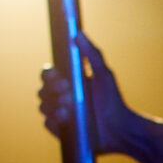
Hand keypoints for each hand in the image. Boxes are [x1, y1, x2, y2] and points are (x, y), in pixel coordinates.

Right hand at [38, 32, 132, 153]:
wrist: (120, 130)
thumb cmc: (114, 101)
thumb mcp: (104, 74)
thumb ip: (92, 53)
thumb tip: (79, 32)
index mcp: (68, 82)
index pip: (48, 74)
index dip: (48, 74)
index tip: (57, 75)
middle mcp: (61, 97)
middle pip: (42, 89)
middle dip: (52, 90)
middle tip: (67, 91)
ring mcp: (59, 113)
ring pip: (43, 106)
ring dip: (54, 104)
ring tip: (70, 107)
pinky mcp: (60, 129)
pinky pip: (48, 122)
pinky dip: (55, 119)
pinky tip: (66, 117)